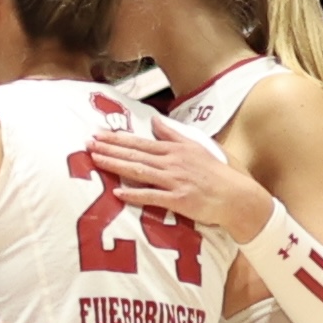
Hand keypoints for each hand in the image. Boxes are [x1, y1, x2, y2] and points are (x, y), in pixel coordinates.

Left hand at [85, 114, 268, 241]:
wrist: (235, 196)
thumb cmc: (215, 173)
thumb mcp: (195, 147)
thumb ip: (173, 134)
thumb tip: (155, 121)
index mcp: (174, 150)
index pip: (140, 142)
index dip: (117, 138)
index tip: (98, 134)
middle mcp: (172, 163)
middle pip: (135, 154)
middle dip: (109, 149)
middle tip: (87, 144)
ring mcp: (175, 181)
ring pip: (139, 171)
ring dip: (116, 165)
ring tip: (96, 160)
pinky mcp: (179, 200)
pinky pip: (153, 197)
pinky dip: (135, 194)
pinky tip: (118, 193)